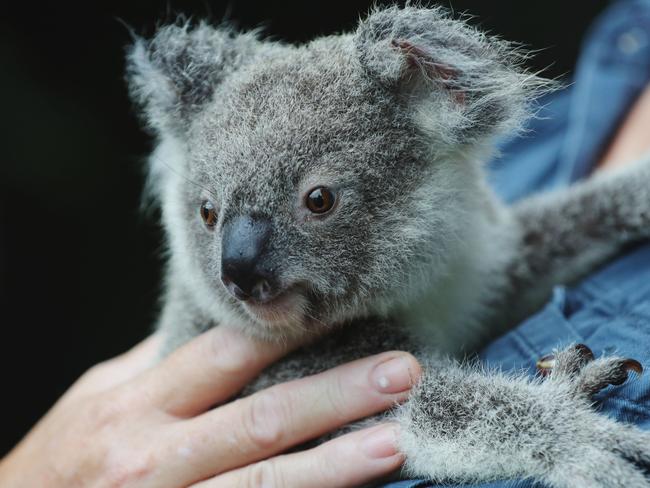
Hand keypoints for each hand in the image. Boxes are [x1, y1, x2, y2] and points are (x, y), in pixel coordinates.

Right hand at [0, 326, 420, 486]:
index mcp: (137, 405)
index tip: (344, 314)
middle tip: (401, 371)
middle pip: (261, 418)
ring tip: (395, 440)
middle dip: (336, 394)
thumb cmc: (60, 462)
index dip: (288, 334)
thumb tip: (223, 333)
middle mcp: (155, 457)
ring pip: (265, 483)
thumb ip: (161, 367)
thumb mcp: (99, 400)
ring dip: (335, 463)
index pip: (225, 357)